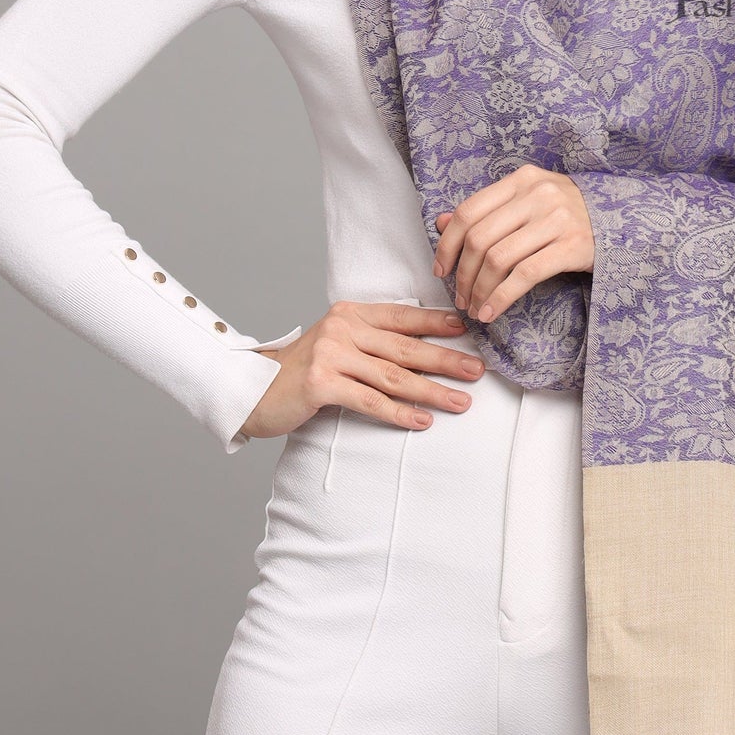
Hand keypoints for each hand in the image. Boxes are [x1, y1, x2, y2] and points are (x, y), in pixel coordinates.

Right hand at [238, 300, 484, 438]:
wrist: (257, 389)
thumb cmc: (306, 371)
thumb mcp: (339, 343)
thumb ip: (373, 341)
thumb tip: (426, 350)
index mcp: (351, 313)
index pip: (403, 317)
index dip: (437, 324)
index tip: (469, 332)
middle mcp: (342, 328)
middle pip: (405, 347)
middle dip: (446, 361)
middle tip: (477, 372)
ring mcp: (330, 354)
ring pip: (393, 376)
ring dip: (431, 391)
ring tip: (460, 402)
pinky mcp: (322, 383)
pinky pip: (370, 400)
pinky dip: (399, 413)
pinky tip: (422, 421)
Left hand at [432, 163, 594, 322]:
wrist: (626, 221)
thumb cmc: (571, 215)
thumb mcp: (529, 202)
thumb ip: (487, 211)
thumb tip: (440, 223)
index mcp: (522, 179)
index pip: (468, 211)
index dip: (447, 244)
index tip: (441, 269)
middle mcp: (537, 194)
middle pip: (479, 238)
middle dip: (462, 274)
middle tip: (459, 297)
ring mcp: (557, 219)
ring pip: (498, 259)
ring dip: (479, 290)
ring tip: (474, 307)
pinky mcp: (572, 246)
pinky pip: (524, 275)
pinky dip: (501, 298)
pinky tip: (491, 312)